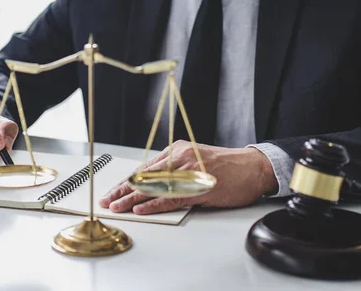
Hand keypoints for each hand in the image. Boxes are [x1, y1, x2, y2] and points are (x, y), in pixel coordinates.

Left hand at [99, 140, 277, 214]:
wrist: (253, 168)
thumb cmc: (227, 166)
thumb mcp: (195, 161)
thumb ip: (175, 170)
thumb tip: (153, 184)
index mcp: (178, 150)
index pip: (146, 168)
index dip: (127, 180)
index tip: (114, 190)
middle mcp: (180, 158)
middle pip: (145, 175)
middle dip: (123, 189)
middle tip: (108, 199)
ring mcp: (188, 172)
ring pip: (154, 187)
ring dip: (132, 199)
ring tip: (118, 207)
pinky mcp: (198, 188)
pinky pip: (170, 197)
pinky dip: (153, 204)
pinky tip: (140, 209)